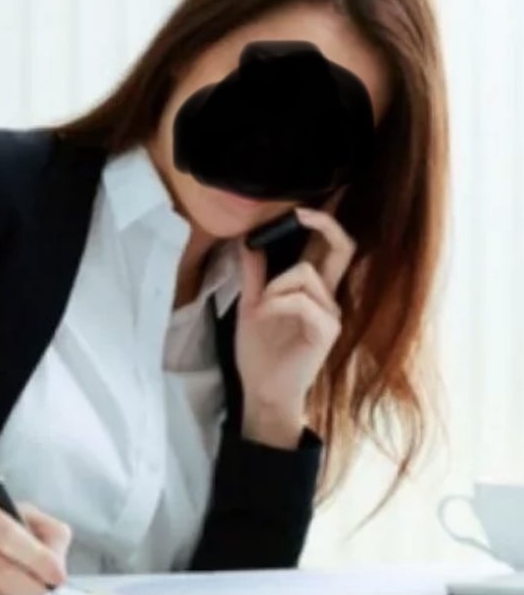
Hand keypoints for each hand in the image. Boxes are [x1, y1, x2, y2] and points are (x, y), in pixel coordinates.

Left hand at [235, 207, 355, 448]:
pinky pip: (301, 299)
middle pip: (344, 247)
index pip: (329, 248)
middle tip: (300, 212)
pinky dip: (276, 303)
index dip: (325, 221)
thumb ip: (254, 275)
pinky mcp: (327, 330)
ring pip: (305, 273)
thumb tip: (249, 241)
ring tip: (261, 309)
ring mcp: (330, 312)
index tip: (302, 204)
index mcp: (311, 288)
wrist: (262, 390)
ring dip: (274, 286)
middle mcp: (327, 296)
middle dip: (325, 224)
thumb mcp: (250, 306)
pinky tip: (265, 317)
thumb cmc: (259, 351)